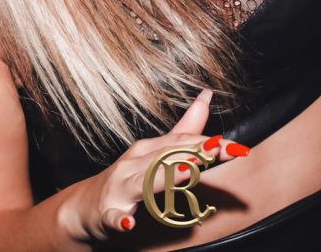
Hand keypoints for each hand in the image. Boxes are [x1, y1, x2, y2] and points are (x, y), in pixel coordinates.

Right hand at [62, 89, 250, 240]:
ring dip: (165, 176)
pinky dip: (119, 219)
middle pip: (168, 156)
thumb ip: (183, 130)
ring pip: (143, 181)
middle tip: (221, 149)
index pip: (183, 142)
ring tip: (187, 171)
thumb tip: (207, 97)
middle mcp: (134, 164)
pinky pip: (113, 217)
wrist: (82, 209)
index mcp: (148, 150)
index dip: (210, 143)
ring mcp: (119, 188)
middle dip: (196, 152)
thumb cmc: (125, 180)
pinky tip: (128, 223)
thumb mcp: (154, 154)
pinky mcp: (106, 214)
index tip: (237, 147)